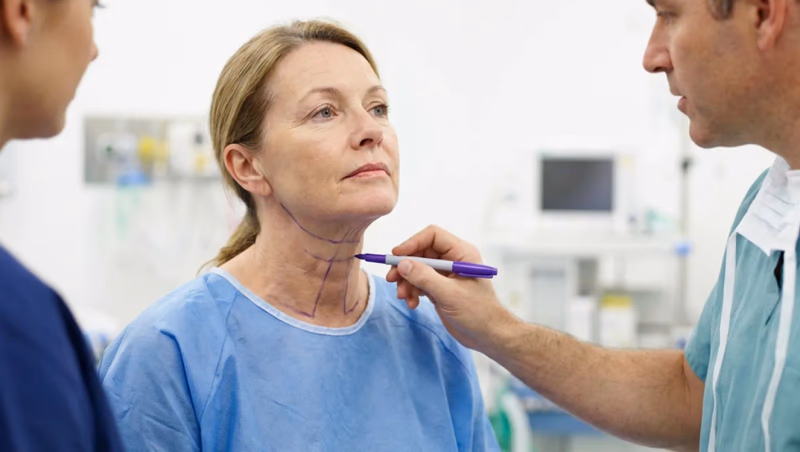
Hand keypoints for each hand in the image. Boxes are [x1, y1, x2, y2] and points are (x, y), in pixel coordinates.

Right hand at [386, 225, 516, 351]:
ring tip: (403, 297)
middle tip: (392, 279)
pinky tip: (412, 303)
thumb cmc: (478, 313)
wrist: (488, 336)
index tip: (396, 256)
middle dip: (406, 266)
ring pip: (417, 268)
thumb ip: (425, 277)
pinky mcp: (440, 288)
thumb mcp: (449, 294)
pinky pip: (419, 282)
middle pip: (421, 252)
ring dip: (407, 282)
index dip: (413, 243)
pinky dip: (412, 291)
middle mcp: (453, 260)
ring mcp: (445, 274)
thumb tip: (403, 263)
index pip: (433, 236)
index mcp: (461, 253)